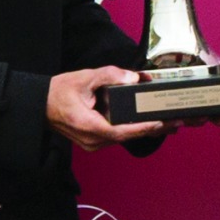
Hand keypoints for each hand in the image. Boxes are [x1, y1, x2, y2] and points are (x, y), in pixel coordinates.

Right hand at [46, 66, 174, 151]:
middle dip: (154, 129)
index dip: (143, 128)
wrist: (40, 105)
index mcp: (89, 126)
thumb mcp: (84, 77)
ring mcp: (94, 143)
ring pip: (125, 138)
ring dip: (147, 130)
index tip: (161, 123)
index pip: (121, 131)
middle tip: (178, 122)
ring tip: (171, 123)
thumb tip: (132, 78)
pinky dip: (135, 129)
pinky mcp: (96, 141)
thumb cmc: (59, 92)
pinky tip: (150, 123)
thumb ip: (109, 75)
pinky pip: (119, 136)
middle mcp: (93, 140)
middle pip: (128, 136)